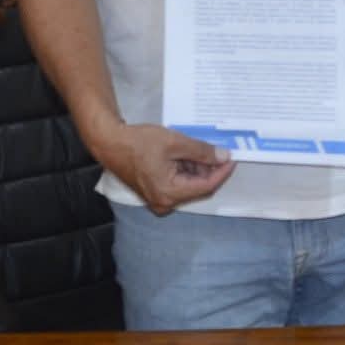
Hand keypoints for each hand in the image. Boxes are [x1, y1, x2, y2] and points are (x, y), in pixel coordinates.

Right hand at [90, 122, 235, 214]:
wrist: (110, 143)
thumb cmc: (140, 142)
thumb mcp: (174, 142)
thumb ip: (201, 151)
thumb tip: (223, 157)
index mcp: (169, 194)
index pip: (206, 186)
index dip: (221, 172)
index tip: (233, 158)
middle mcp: (164, 202)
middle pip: (197, 187)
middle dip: (209, 169)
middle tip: (220, 149)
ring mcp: (158, 199)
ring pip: (187, 185)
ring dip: (197, 168)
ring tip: (203, 148)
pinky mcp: (154, 192)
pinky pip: (177, 183)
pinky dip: (185, 170)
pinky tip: (189, 153)